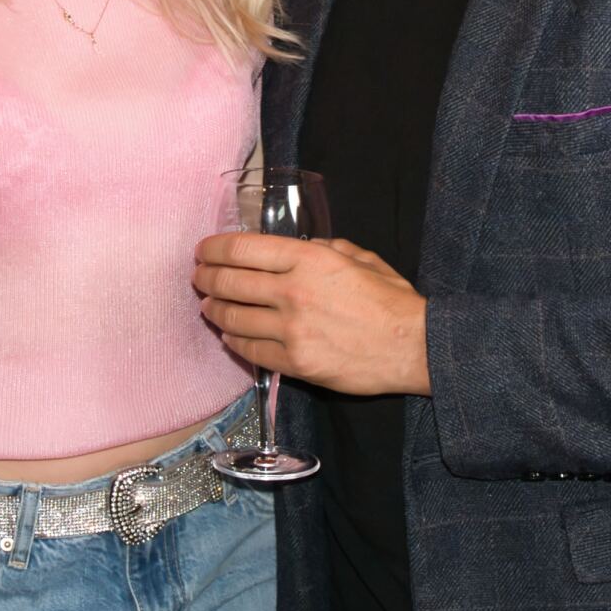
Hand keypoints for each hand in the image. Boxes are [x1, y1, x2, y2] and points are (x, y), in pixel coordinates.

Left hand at [193, 233, 429, 396]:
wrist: (412, 346)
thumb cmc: (390, 299)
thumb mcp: (359, 257)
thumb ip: (323, 247)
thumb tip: (295, 247)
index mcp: (309, 259)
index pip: (243, 249)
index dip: (215, 248)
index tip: (204, 250)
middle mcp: (294, 291)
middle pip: (229, 282)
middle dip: (206, 277)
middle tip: (198, 277)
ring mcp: (292, 330)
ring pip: (233, 318)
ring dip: (213, 310)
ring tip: (207, 305)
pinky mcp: (295, 363)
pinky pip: (250, 350)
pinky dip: (233, 340)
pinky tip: (229, 334)